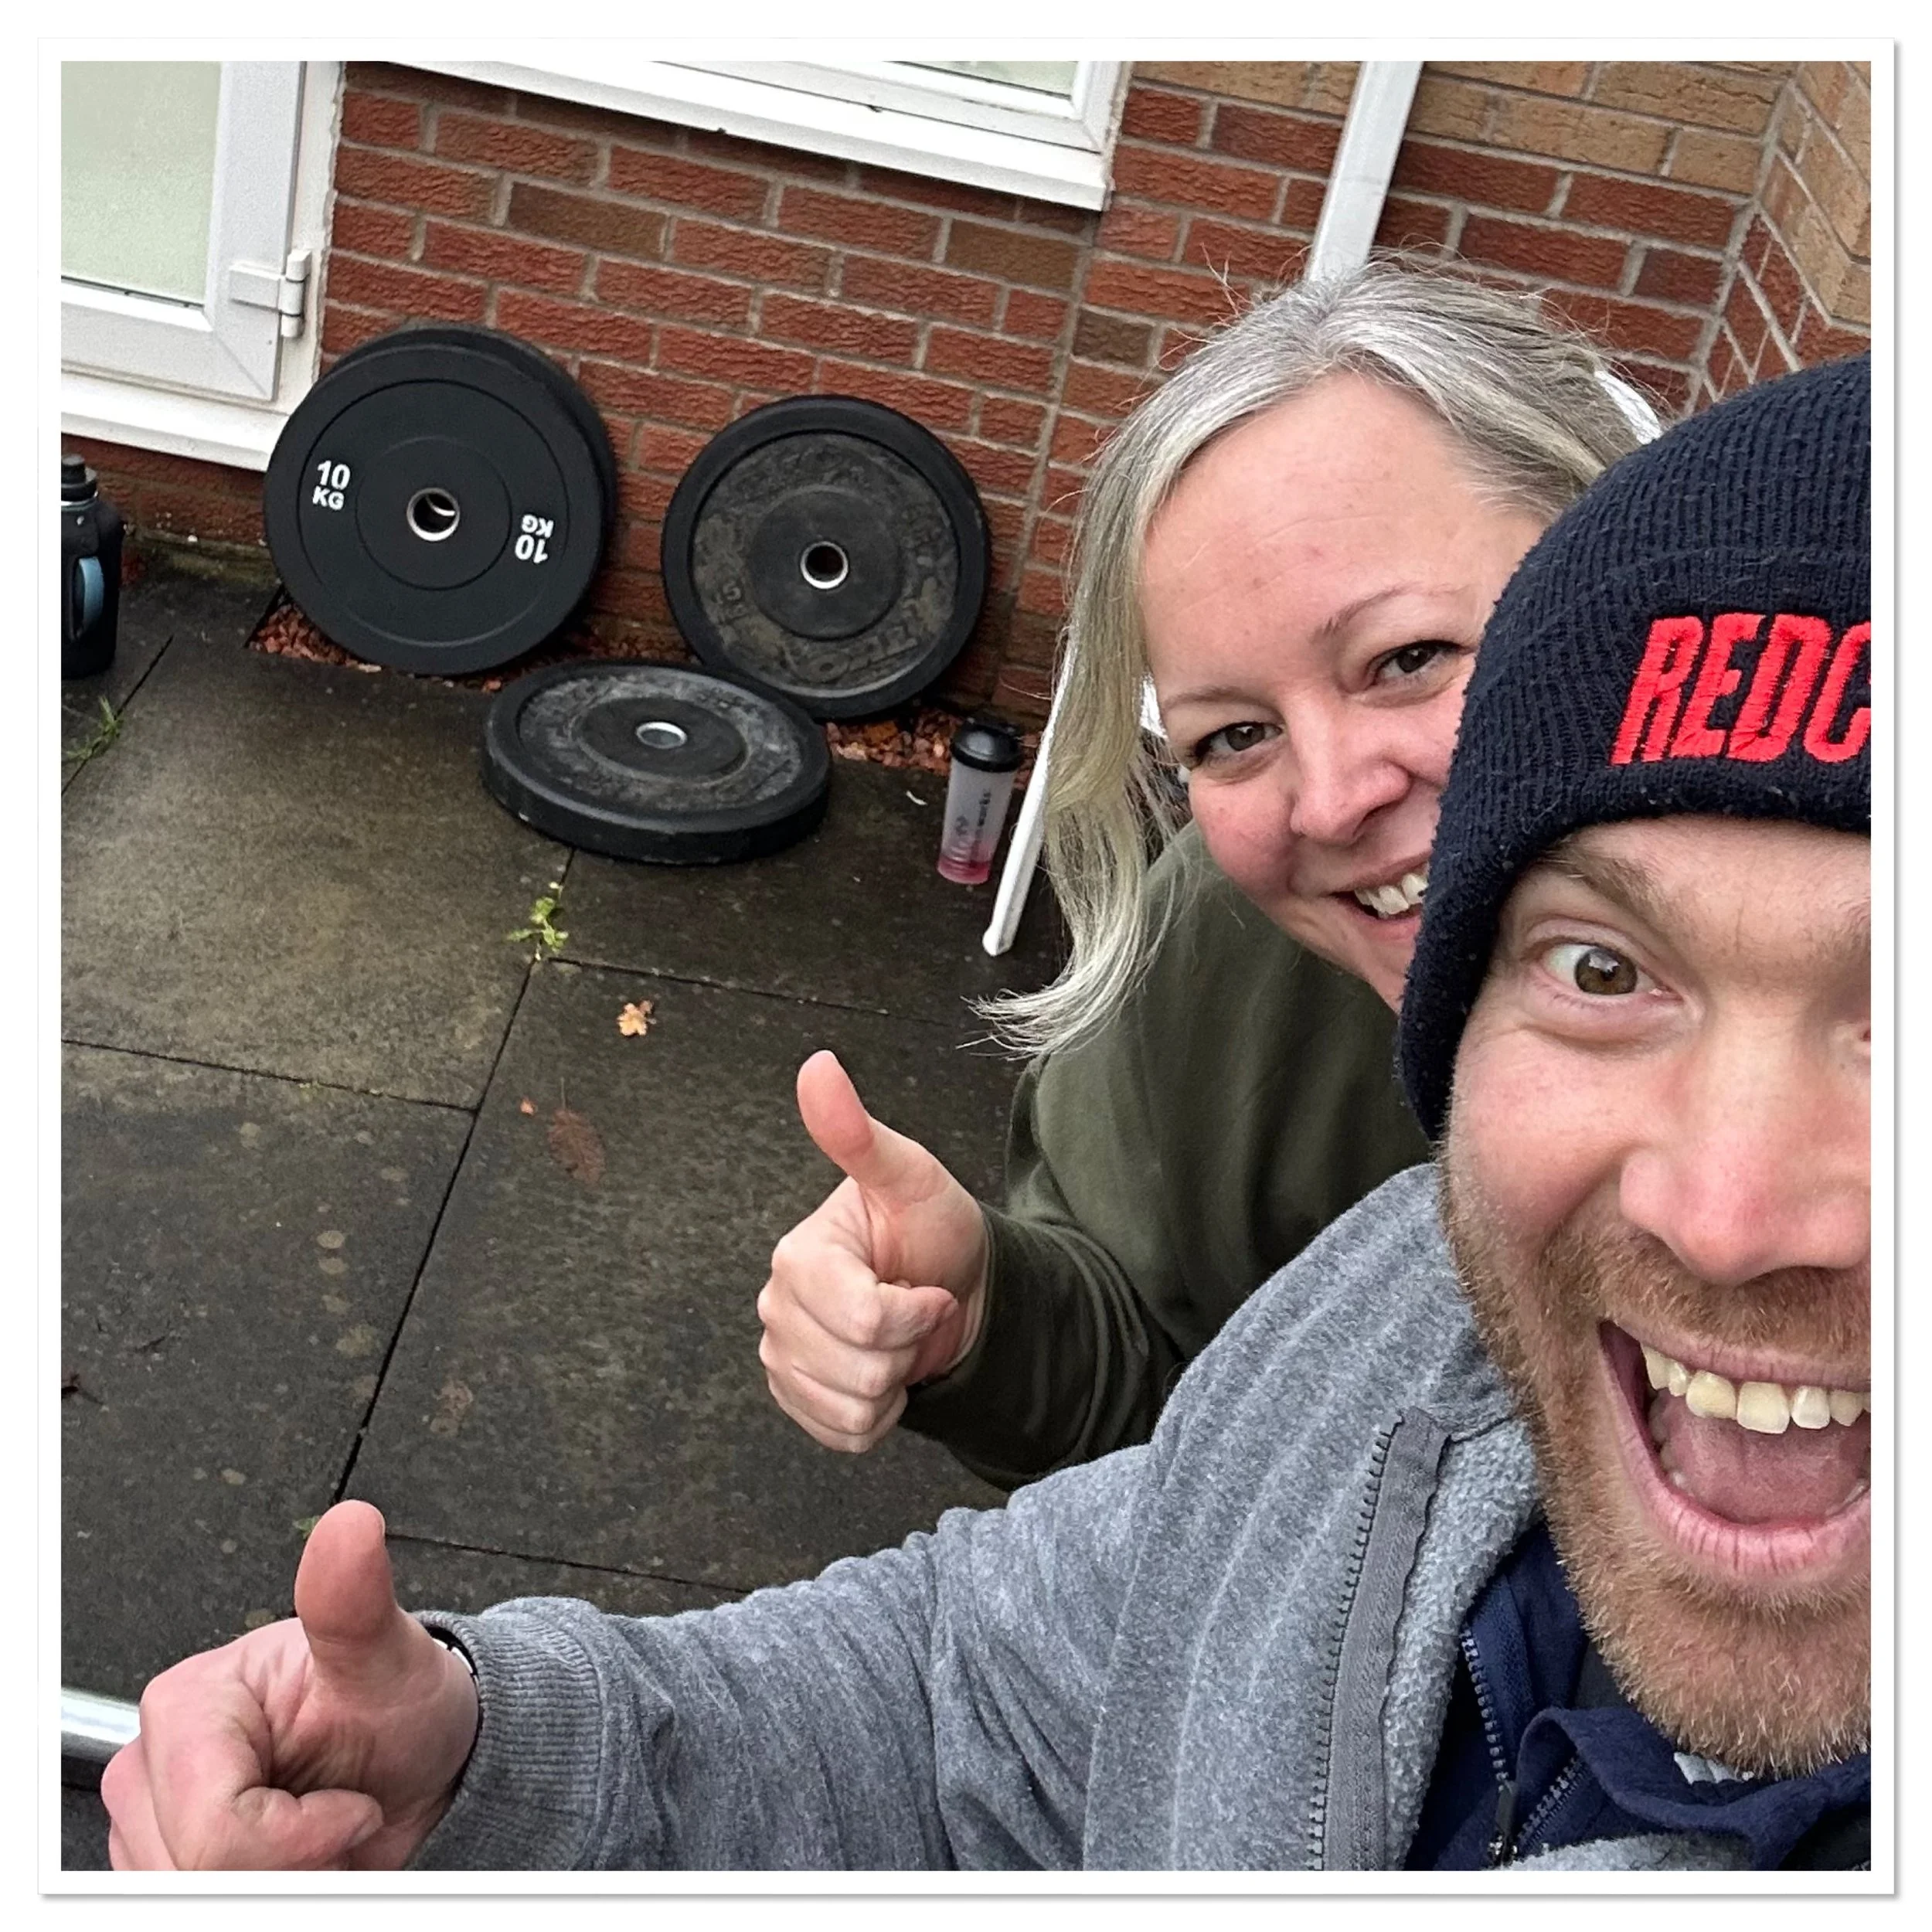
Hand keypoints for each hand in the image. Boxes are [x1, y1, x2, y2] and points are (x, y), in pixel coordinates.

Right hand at [101, 1501, 479, 1869]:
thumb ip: (357, 1602)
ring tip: (318, 1833)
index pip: (215, 1825)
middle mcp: (157, 1758)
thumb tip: (348, 1529)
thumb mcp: (395, 1659)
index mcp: (192, 1700)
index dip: (298, 1835)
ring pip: (190, 1896)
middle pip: (197, 1871)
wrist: (420, 1767)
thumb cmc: (401, 1709)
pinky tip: (295, 1861)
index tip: (355, 1800)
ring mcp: (155, 1818)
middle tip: (336, 1815)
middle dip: (285, 1865)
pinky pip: (196, 1908)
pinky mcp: (168, 1863)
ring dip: (276, 1883)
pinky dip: (263, 1895)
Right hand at [759, 1050, 990, 1451]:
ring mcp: (783, 1357)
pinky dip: (879, 1413)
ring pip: (852, 1406)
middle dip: (905, 1348)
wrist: (952, 1289)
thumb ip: (858, 1134)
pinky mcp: (796, 1397)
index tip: (924, 1282)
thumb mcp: (910, 1177)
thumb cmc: (933, 1231)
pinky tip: (884, 1370)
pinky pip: (844, 1434)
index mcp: (799, 1256)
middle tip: (911, 1309)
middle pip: (858, 1368)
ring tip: (898, 1338)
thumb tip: (818, 1065)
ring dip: (895, 1381)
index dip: (912, 1312)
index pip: (860, 1318)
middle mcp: (778, 1307)